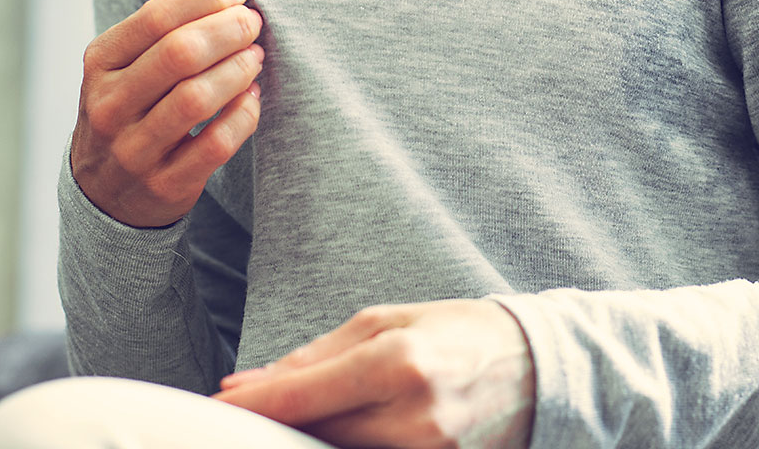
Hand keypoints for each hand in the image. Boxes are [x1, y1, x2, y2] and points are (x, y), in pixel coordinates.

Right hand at [70, 0, 264, 227]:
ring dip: (238, 70)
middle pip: (179, 54)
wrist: (104, 192)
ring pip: (197, 99)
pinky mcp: (164, 185)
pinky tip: (252, 96)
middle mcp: (109, 106)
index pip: (156, 17)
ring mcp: (134, 150)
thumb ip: (164, 28)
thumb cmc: (129, 109)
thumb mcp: (125, 65)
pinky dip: (243, 115)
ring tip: (255, 56)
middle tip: (253, 23)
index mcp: (100, 65)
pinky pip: (215, 144)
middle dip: (228, 30)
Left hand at [211, 299, 535, 448]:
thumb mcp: (387, 321)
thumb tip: (249, 384)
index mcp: (397, 362)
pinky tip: (345, 430)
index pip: (302, 396)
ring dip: (314, 438)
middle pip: (313, 435)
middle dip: (278, 423)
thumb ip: (316, 355)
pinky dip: (349, 445)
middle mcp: (412, 415)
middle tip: (254, 409)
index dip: (254, 405)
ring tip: (313, 413)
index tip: (220, 404)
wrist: (539, 367)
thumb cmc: (458, 332)